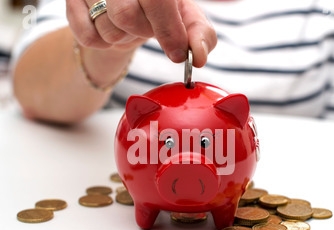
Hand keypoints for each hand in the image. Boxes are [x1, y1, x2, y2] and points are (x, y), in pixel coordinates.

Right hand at [66, 0, 216, 66]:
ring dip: (123, 38)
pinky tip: (108, 27)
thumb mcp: (184, 15)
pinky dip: (103, 43)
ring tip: (126, 24)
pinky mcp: (70, 2)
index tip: (178, 53)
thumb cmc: (158, 10)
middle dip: (142, 31)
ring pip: (107, 29)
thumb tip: (198, 56)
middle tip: (146, 25)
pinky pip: (88, 38)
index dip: (168, 28)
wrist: (123, 6)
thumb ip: (197, 32)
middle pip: (126, 16)